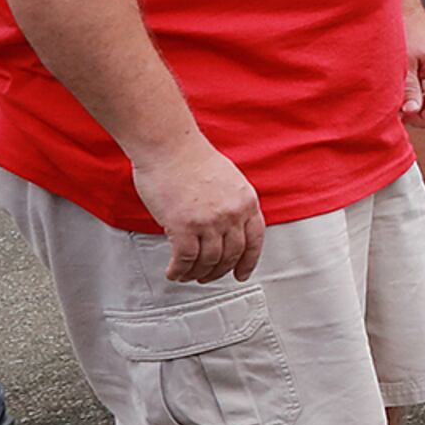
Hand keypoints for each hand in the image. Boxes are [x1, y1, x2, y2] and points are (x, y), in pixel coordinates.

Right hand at [130, 138, 266, 282]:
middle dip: (219, 271)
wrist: (170, 147)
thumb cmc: (192, 158)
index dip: (249, 262)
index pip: (255, 240)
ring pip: (209, 261)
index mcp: (247, 201)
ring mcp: (209, 222)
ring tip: (187, 275)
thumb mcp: (229, 180)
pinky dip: (179, 271)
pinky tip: (173, 272)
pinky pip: (185, 259)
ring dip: (197, 273)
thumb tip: (226, 228)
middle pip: (232, 255)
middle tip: (207, 277)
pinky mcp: (183, 227)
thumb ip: (232, 204)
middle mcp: (232, 214)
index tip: (242, 274)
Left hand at [402, 18, 424, 130]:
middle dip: (424, 115)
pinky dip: (415, 99)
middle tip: (402, 112)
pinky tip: (402, 95)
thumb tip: (411, 112)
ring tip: (399, 102)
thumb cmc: (408, 33)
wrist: (405, 14)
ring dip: (417, 108)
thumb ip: (410, 89)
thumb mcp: (405, 64)